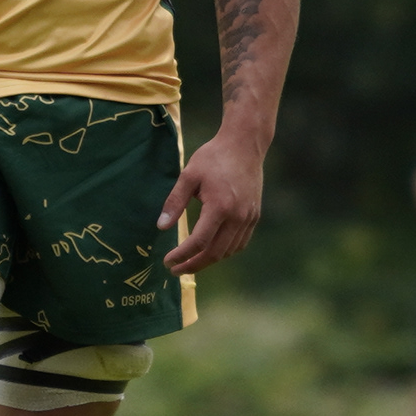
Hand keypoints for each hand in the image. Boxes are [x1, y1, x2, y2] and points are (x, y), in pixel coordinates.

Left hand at [156, 126, 266, 274]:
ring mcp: (249, 217)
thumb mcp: (189, 175)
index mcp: (220, 206)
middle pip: (215, 253)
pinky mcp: (254, 215)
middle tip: (176, 270)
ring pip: (229, 251)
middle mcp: (237, 216)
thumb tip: (161, 227)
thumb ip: (174, 202)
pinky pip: (240, 243)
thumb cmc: (213, 157)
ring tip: (191, 262)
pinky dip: (224, 252)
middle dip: (194, 265)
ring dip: (209, 261)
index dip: (182, 256)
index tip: (168, 262)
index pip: (199, 242)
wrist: (245, 145)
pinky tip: (211, 250)